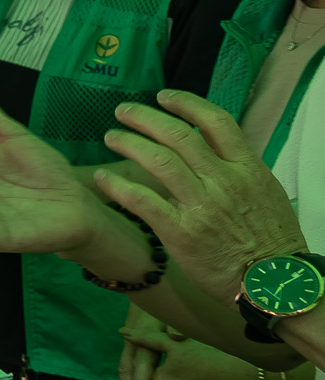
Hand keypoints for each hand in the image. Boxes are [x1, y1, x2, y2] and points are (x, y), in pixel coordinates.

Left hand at [98, 90, 305, 309]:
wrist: (275, 283)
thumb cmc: (271, 240)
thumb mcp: (266, 192)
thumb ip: (238, 169)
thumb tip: (213, 148)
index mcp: (247, 168)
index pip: (216, 121)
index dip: (186, 103)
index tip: (164, 96)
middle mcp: (224, 181)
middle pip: (179, 135)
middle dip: (145, 117)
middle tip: (123, 112)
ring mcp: (202, 206)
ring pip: (158, 161)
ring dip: (128, 143)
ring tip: (111, 137)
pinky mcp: (181, 233)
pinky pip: (143, 201)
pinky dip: (119, 186)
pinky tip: (104, 179)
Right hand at [116, 304, 181, 379]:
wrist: (148, 284)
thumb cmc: (166, 300)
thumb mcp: (173, 309)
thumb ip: (176, 323)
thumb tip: (177, 336)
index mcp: (144, 336)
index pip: (140, 363)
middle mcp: (134, 343)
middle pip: (128, 373)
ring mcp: (131, 345)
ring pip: (126, 374)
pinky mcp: (134, 347)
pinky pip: (130, 369)